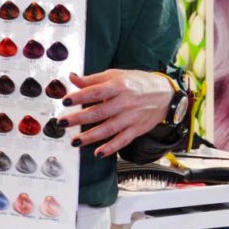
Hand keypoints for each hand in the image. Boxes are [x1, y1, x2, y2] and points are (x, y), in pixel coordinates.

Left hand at [58, 70, 174, 156]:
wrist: (166, 94)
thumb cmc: (137, 82)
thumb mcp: (115, 75)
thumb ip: (92, 79)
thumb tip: (71, 77)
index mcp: (118, 86)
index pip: (96, 92)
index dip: (80, 97)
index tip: (65, 101)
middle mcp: (125, 102)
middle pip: (99, 112)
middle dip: (78, 119)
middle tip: (61, 123)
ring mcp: (131, 117)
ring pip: (108, 128)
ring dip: (90, 136)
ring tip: (74, 141)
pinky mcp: (137, 129)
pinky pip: (123, 140)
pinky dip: (111, 148)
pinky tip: (98, 153)